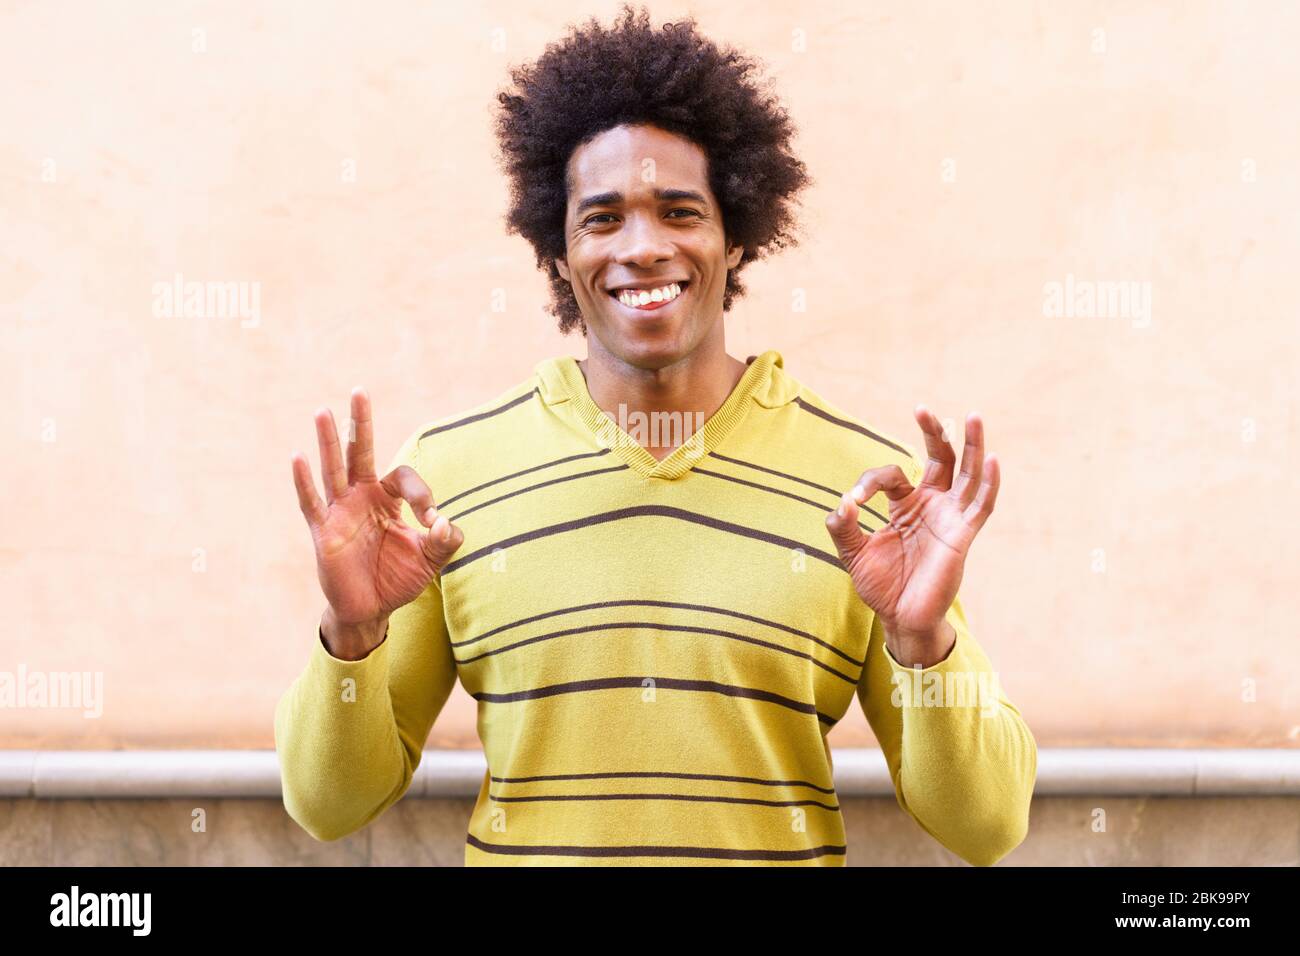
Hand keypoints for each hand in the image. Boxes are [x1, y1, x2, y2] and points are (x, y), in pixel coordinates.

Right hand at [291, 387, 463, 628]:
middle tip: (360, 391)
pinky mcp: (323, 531)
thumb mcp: (431, 559)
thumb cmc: (398, 579)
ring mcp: (340, 512)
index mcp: (387, 498)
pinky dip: (304, 481)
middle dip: (360, 423)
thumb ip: (445, 540)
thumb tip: (446, 523)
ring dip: (328, 441)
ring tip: (323, 411)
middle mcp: (361, 497)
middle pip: (359, 452)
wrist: (371, 611)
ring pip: (333, 469)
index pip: (402, 476)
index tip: (433, 520)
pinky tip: (298, 456)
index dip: (422, 494)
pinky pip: (312, 502)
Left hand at [825, 406, 998, 650]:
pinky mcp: (963, 535)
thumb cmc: (882, 587)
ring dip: (973, 445)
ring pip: (968, 473)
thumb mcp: (854, 554)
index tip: (853, 500)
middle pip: (941, 459)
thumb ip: (843, 528)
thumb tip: (840, 503)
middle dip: (935, 433)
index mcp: (907, 505)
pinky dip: (989, 481)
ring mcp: (950, 518)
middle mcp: (932, 506)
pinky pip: (981, 504)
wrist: (900, 620)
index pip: (892, 475)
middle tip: (923, 409)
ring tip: (973, 415)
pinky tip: (991, 458)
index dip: (870, 481)